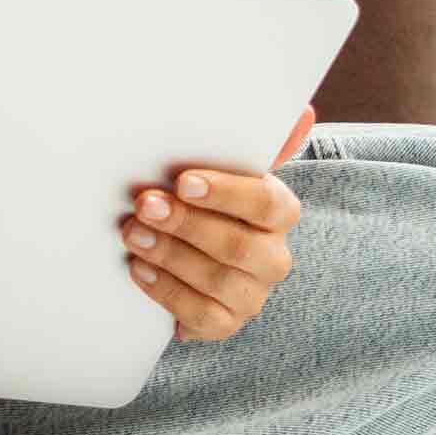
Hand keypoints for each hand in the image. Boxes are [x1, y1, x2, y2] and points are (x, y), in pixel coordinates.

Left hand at [123, 104, 313, 342]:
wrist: (182, 255)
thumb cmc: (202, 201)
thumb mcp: (219, 168)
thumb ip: (249, 142)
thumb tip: (303, 112)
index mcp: (279, 212)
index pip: (267, 202)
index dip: (227, 192)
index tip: (183, 181)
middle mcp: (274, 256)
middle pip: (239, 245)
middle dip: (186, 224)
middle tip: (144, 205)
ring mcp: (252, 294)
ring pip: (218, 280)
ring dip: (169, 255)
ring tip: (132, 233)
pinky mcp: (226, 322)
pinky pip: (202, 315)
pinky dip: (166, 291)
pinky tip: (139, 269)